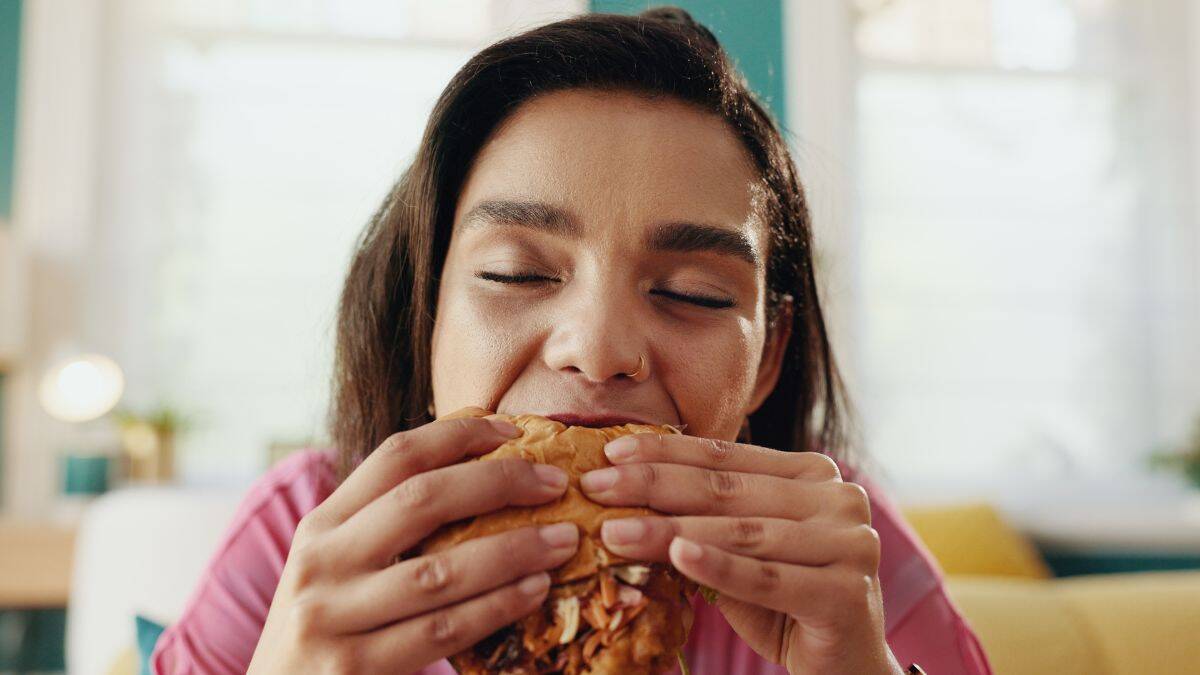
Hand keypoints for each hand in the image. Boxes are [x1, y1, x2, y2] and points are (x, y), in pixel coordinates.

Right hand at [247, 414, 579, 673]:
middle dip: (498, 483)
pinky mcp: (354, 668)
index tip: (512, 431)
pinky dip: (497, 606)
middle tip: (554, 482)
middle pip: (421, 501)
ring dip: (513, 550)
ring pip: (441, 570)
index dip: (458, 435)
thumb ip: (386, 527)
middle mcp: (321, 562)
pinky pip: (444, 630)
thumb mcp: (335, 567)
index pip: (395, 456)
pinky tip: (535, 590)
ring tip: (562, 539)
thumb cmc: (326, 631)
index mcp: (320, 525)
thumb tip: (482, 474)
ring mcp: (332, 617)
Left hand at [580, 434, 903, 674]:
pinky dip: (720, 566)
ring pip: (741, 533)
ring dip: (669, 530)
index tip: (610, 453)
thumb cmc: (784, 604)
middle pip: (728, 490)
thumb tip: (625, 497)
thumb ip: (704, 521)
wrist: (844, 668)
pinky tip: (679, 554)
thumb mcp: (740, 553)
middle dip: (653, 486)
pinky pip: (768, 578)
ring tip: (615, 532)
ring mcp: (850, 543)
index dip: (666, 453)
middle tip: (596, 486)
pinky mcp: (846, 593)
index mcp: (814, 474)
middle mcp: (839, 498)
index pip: (726, 456)